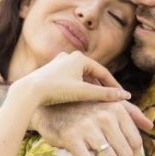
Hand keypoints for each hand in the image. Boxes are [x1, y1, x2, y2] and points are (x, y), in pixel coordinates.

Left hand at [15, 51, 130, 105]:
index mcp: (80, 57)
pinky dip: (77, 87)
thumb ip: (104, 94)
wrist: (28, 91)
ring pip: (80, 76)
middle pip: (92, 73)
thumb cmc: (56, 90)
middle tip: (111, 98)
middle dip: (102, 86)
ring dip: (89, 87)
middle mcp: (70, 56)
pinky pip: (70, 78)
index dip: (113, 85)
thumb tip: (126, 96)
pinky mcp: (51, 70)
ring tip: (97, 100)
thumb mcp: (83, 93)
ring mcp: (59, 62)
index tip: (122, 96)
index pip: (103, 72)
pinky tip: (79, 97)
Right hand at [31, 99, 152, 155]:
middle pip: (124, 152)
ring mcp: (88, 126)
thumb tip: (150, 125)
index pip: (134, 141)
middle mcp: (104, 116)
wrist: (49, 107)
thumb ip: (131, 113)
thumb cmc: (82, 108)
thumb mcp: (108, 104)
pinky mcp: (71, 137)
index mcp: (116, 109)